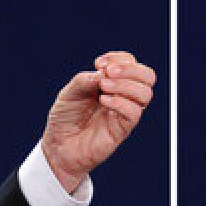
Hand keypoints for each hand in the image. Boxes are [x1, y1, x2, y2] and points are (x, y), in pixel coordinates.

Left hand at [42, 51, 155, 192]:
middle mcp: (123, 97)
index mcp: (113, 83)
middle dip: (130, 69)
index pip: (131, 63)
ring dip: (125, 85)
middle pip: (147, 77)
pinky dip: (120, 102)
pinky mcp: (122, 130)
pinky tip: (103, 101)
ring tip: (103, 87)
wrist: (58, 146)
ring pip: (145, 94)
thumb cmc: (65, 118)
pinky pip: (134, 113)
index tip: (98, 64)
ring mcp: (123, 114)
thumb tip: (105, 72)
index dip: (119, 58)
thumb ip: (85, 80)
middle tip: (108, 72)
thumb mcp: (69, 93)